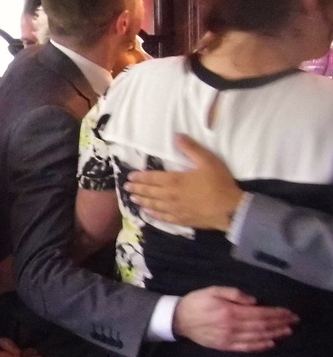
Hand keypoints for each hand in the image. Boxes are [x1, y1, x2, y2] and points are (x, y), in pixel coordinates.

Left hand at [124, 134, 243, 231]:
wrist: (230, 210)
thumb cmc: (219, 184)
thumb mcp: (208, 161)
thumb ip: (191, 149)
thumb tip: (176, 136)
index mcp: (175, 180)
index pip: (153, 178)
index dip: (141, 177)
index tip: (130, 177)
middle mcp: (170, 196)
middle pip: (150, 192)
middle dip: (137, 189)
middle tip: (126, 188)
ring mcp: (175, 209)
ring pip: (154, 205)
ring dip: (142, 201)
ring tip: (132, 199)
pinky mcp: (182, 220)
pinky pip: (163, 218)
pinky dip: (153, 214)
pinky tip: (148, 213)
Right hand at [174, 286, 297, 351]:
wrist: (178, 319)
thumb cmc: (196, 301)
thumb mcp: (213, 290)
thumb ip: (234, 293)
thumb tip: (255, 301)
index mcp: (230, 311)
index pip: (259, 313)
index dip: (276, 313)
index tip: (289, 312)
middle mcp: (232, 327)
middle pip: (262, 326)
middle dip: (279, 323)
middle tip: (294, 322)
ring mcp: (229, 338)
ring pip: (257, 337)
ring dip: (274, 334)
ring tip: (287, 332)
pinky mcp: (225, 346)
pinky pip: (246, 348)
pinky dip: (260, 346)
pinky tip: (270, 343)